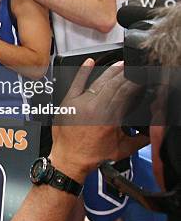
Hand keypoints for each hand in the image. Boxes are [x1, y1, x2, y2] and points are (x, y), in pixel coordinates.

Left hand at [49, 59, 148, 181]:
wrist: (69, 159)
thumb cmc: (92, 155)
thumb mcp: (122, 149)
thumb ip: (140, 139)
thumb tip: (152, 132)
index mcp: (109, 118)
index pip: (126, 93)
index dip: (135, 83)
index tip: (141, 78)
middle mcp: (95, 108)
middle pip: (113, 84)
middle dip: (125, 74)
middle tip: (133, 68)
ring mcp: (80, 103)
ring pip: (98, 82)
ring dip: (110, 72)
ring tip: (119, 65)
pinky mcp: (68, 102)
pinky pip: (76, 83)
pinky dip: (83, 71)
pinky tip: (89, 62)